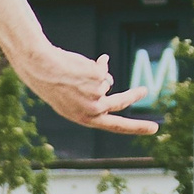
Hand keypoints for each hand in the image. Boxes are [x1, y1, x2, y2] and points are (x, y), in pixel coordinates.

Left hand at [12, 45, 158, 136]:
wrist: (40, 67)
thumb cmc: (51, 84)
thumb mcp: (70, 97)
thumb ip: (91, 96)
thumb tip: (110, 79)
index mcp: (84, 118)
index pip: (114, 125)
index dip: (135, 127)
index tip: (153, 128)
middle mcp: (92, 109)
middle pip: (120, 103)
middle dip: (134, 95)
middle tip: (145, 90)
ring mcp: (96, 93)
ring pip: (107, 81)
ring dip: (98, 74)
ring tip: (76, 71)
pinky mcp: (98, 77)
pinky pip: (102, 68)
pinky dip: (95, 64)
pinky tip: (77, 65)